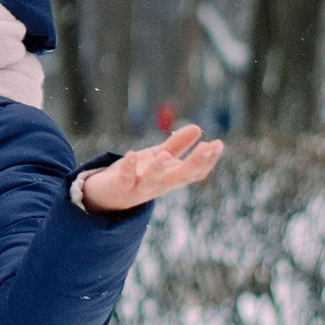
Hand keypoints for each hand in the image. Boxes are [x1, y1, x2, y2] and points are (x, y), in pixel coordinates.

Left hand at [78, 125, 223, 212]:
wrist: (105, 196)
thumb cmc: (136, 175)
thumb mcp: (158, 157)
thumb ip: (176, 146)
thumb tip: (198, 128)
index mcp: (170, 177)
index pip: (194, 172)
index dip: (208, 160)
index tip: (219, 144)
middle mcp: (159, 185)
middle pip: (181, 177)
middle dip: (196, 162)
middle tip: (209, 147)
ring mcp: (139, 188)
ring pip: (152, 181)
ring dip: (159, 169)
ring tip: (166, 156)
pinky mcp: (120, 186)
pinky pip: (125, 178)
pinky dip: (129, 167)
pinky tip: (132, 154)